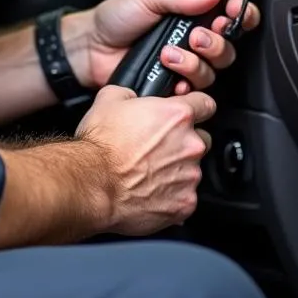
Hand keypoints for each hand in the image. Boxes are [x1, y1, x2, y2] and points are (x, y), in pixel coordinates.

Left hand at [66, 0, 260, 92]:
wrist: (91, 49)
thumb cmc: (115, 19)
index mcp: (190, 12)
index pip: (227, 12)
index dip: (239, 12)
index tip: (234, 10)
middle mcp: (192, 38)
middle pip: (227, 45)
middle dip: (216, 41)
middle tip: (196, 36)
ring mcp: (184, 63)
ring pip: (213, 70)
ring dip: (195, 63)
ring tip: (170, 54)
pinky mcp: (174, 85)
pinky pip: (194, 92)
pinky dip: (185, 85)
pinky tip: (170, 76)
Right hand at [76, 85, 215, 233]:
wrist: (92, 184)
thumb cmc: (100, 146)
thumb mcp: (109, 98)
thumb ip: (132, 93)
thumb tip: (133, 96)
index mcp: (177, 116)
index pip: (206, 103)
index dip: (197, 106)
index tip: (191, 112)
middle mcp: (189, 145)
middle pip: (201, 139)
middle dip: (184, 142)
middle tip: (158, 147)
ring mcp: (190, 176)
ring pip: (192, 169)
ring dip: (177, 169)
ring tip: (148, 173)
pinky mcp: (185, 204)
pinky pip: (185, 197)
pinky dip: (171, 195)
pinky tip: (150, 192)